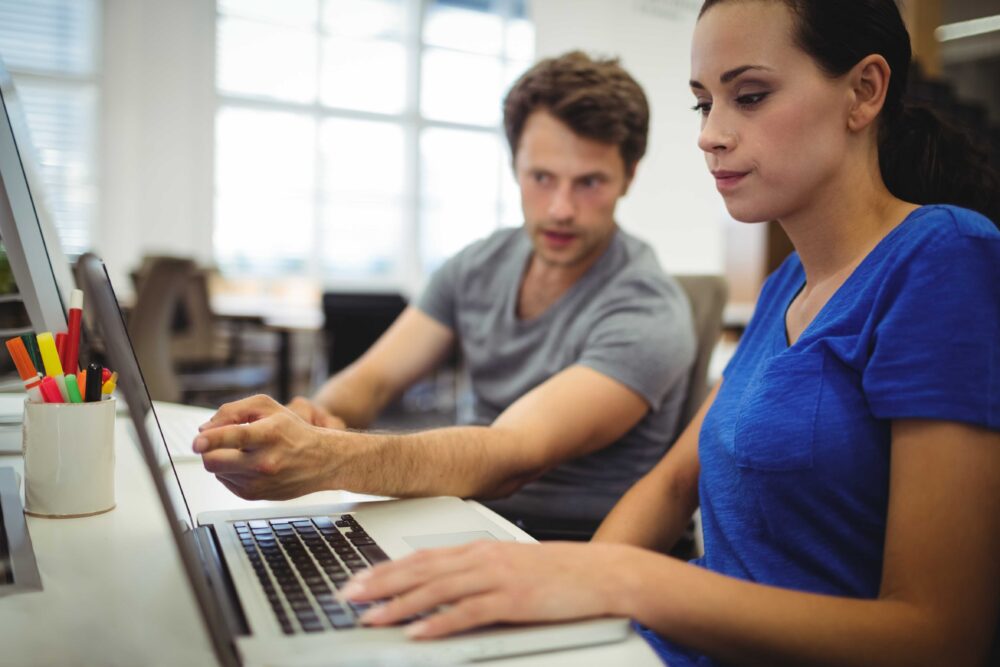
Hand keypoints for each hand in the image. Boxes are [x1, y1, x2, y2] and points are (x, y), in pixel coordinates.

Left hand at [194, 394, 338, 499]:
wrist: (322, 461)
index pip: (236, 436)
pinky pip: (225, 482)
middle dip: (208, 451)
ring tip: (243, 452)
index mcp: (270, 434)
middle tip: (215, 443)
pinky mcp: (255, 495)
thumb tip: (205, 428)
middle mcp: (265, 461)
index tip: (198, 442)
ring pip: (217, 472)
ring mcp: (259, 481)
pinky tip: (247, 464)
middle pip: (214, 461)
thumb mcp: (268, 407)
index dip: (212, 439)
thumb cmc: (294, 432)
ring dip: (221, 459)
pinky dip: (229, 471)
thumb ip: (233, 410)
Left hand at [341, 540, 635, 638]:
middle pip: (421, 570)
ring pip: (437, 590)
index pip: (422, 557)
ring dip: (400, 604)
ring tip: (372, 617)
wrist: (602, 573)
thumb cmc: (558, 573)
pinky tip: (418, 632)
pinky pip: (468, 612)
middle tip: (349, 597)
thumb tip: (442, 586)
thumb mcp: (511, 565)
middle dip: (381, 583)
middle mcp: (483, 558)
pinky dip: (439, 622)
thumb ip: (477, 572)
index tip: (358, 579)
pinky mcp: (513, 601)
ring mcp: (497, 578)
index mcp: (480, 549)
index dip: (386, 568)